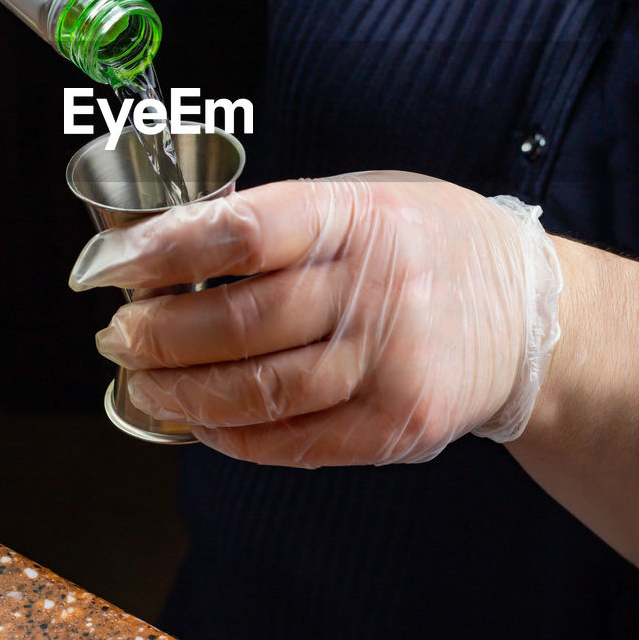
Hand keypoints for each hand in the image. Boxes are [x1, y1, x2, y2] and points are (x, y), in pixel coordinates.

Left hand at [69, 172, 561, 466]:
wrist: (528, 315)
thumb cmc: (426, 244)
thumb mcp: (362, 199)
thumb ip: (279, 223)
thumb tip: (166, 251)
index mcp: (356, 217)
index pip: (242, 231)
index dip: (162, 253)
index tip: (110, 267)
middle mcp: (377, 287)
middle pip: (238, 320)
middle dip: (158, 334)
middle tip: (117, 336)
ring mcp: (391, 361)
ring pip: (257, 390)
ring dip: (179, 394)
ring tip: (140, 384)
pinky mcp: (400, 423)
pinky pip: (294, 440)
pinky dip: (232, 436)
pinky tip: (197, 421)